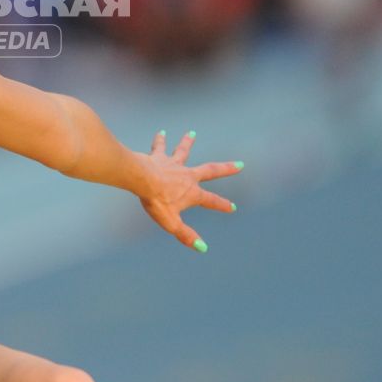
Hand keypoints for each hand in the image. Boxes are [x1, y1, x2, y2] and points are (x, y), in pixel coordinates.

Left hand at [135, 130, 241, 253]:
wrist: (142, 180)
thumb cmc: (157, 202)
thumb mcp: (172, 223)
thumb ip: (186, 235)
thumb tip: (203, 248)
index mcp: (192, 193)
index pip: (211, 201)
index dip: (222, 205)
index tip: (233, 207)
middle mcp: (187, 176)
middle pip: (210, 171)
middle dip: (226, 169)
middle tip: (239, 165)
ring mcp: (174, 165)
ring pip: (183, 152)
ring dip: (188, 143)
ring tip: (192, 133)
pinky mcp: (159, 157)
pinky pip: (160, 147)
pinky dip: (160, 140)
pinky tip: (161, 132)